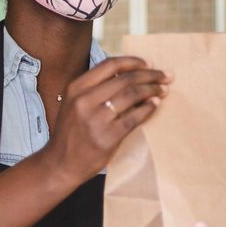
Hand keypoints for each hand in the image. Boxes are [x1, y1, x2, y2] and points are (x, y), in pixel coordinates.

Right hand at [42, 56, 170, 184]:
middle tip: (165, 76)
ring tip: (163, 90)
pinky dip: (148, 109)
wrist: (60, 164)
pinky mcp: (107, 137)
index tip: (149, 64)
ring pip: (131, 95)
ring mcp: (95, 119)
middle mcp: (84, 100)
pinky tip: (155, 105)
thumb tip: (131, 75)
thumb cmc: (72, 132)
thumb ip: (96, 88)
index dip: (133, 62)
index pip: (110, 65)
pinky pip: (134, 118)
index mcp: (76, 87)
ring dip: (152, 90)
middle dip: (150, 75)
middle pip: (125, 79)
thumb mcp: (74, 103)